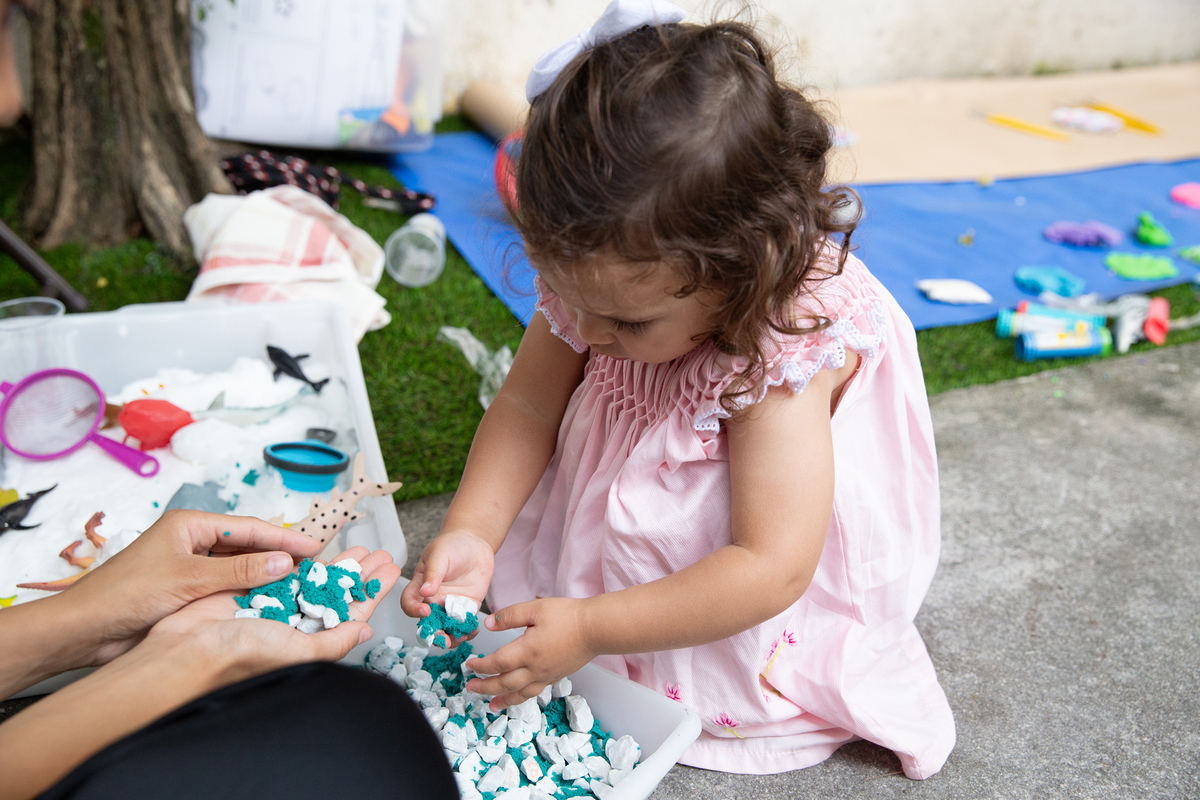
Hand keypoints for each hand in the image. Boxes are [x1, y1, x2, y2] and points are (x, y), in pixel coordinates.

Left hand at [57, 509, 320, 667]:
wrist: (85, 630)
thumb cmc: (127, 594)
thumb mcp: (189, 580)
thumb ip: (240, 571)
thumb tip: (285, 562)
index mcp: (190, 526)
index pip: (249, 528)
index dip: (285, 538)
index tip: (316, 548)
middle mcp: (192, 543)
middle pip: (246, 546)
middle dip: (279, 556)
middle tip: (314, 568)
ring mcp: (189, 569)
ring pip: (238, 569)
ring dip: (265, 576)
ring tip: (299, 585)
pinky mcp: (186, 593)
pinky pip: (226, 589)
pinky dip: (248, 593)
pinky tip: (269, 602)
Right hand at [145, 545, 401, 683]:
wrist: (189, 647)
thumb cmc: (242, 655)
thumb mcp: (298, 650)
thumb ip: (334, 642)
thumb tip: (366, 632)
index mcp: (310, 640)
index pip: (351, 613)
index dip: (372, 592)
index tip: (391, 572)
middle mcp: (297, 623)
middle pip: (338, 593)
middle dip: (360, 574)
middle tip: (382, 553)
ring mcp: (278, 604)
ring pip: (317, 579)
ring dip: (339, 564)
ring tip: (362, 548)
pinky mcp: (256, 588)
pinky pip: (288, 570)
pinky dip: (305, 559)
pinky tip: (323, 549)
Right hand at [400, 528, 494, 627]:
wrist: (475, 542)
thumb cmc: (452, 545)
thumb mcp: (439, 554)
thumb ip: (433, 573)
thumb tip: (425, 591)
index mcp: (420, 586)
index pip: (409, 602)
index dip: (413, 610)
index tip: (425, 611)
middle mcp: (433, 599)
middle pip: (428, 622)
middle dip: (434, 634)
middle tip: (443, 639)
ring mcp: (450, 605)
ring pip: (446, 627)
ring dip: (452, 637)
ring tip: (461, 637)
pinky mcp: (467, 607)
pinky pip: (465, 624)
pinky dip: (468, 631)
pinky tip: (473, 630)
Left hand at [466, 597, 596, 709]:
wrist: (596, 629)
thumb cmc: (568, 616)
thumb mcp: (536, 608)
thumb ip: (510, 615)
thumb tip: (488, 623)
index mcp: (527, 651)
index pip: (497, 663)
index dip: (480, 666)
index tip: (469, 665)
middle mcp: (535, 668)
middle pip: (504, 683)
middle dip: (485, 687)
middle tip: (470, 688)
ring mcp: (546, 675)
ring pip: (519, 694)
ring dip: (502, 700)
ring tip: (491, 706)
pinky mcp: (556, 676)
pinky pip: (534, 692)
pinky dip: (521, 698)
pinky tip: (518, 696)